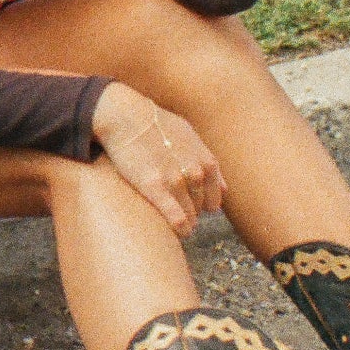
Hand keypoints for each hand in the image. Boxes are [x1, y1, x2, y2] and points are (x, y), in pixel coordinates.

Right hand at [92, 80, 224, 236]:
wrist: (126, 116)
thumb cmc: (156, 125)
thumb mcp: (190, 137)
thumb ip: (207, 162)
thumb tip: (224, 189)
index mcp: (206, 161)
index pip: (214, 199)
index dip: (203, 206)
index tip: (191, 206)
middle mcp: (195, 171)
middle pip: (200, 208)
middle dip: (191, 212)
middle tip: (176, 210)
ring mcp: (175, 180)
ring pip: (189, 215)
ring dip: (184, 222)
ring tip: (174, 222)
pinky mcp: (154, 187)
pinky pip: (175, 218)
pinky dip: (179, 227)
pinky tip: (179, 232)